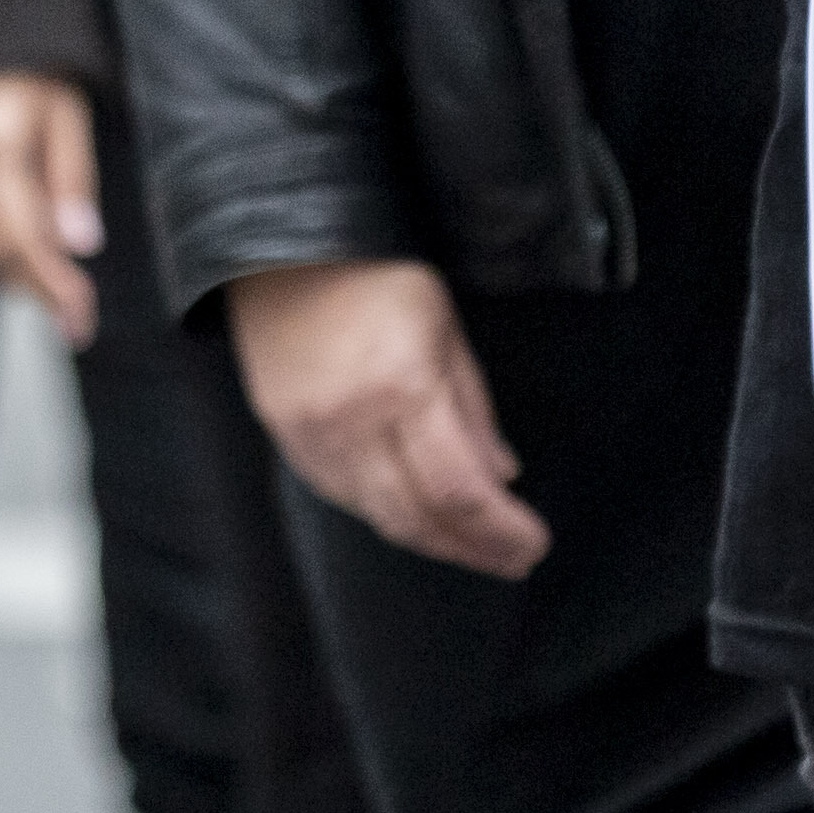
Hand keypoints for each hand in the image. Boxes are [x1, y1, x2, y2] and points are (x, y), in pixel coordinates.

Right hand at [0, 70, 103, 344]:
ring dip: (15, 273)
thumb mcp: (68, 114)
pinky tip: (29, 255)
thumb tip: (80, 245)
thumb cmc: (36, 68)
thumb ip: (72, 179)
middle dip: (37, 287)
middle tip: (77, 316)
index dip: (52, 283)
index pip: (22, 236)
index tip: (81, 315)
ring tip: (59, 290)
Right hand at [227, 257, 549, 580]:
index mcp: (402, 387)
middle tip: (512, 561)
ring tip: (472, 548)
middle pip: (417, 518)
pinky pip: (342, 497)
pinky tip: (415, 516)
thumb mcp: (444, 324)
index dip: (500, 530)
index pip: (459, 489)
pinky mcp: (287, 439)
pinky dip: (385, 515)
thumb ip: (472, 406)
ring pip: (377, 517)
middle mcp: (352, 423)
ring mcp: (311, 436)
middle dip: (472, 549)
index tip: (533, 545)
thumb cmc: (374, 275)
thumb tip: (502, 475)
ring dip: (431, 541)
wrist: (279, 251)